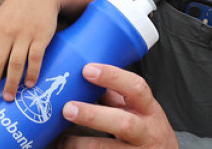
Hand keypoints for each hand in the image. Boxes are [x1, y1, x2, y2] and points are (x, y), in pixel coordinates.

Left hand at [0, 0, 61, 101]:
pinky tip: (30, 84)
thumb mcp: (0, 18)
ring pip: (15, 64)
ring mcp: (24, 35)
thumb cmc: (18, 6)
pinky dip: (32, 73)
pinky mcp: (41, 37)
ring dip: (11, 83)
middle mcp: (7, 33)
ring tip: (9, 98)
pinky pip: (35, 58)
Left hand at [59, 64, 177, 148]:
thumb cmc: (145, 128)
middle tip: (68, 108)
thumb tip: (83, 78)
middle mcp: (147, 131)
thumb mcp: (136, 109)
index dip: (113, 77)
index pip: (136, 88)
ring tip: (63, 141)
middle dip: (93, 116)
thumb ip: (114, 96)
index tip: (87, 69)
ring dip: (83, 144)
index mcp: (148, 109)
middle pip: (124, 124)